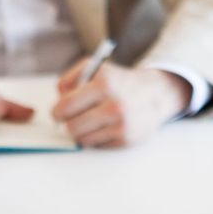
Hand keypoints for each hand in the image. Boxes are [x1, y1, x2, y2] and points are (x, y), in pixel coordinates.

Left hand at [52, 62, 191, 147]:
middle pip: (71, 127)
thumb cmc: (119, 81)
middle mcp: (115, 103)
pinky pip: (96, 145)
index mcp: (105, 82)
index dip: (58, 111)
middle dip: (69, 123)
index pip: (65, 107)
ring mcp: (122, 123)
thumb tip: (58, 99)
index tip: (59, 112)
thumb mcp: (96, 68)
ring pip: (82, 139)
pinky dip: (96, 137)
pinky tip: (106, 126)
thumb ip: (71, 79)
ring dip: (82, 132)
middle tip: (74, 117)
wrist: (154, 94)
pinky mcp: (126, 139)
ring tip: (92, 120)